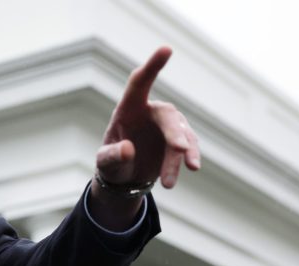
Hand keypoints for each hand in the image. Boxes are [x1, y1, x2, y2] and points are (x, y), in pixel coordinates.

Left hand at [97, 46, 199, 189]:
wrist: (125, 178)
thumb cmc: (111, 164)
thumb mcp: (105, 163)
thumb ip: (112, 156)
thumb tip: (128, 150)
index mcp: (128, 109)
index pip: (139, 83)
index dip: (152, 67)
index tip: (167, 49)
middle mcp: (150, 112)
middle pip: (167, 116)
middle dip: (175, 133)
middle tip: (179, 149)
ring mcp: (167, 126)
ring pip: (180, 136)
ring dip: (179, 157)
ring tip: (168, 182)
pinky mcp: (179, 141)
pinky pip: (189, 146)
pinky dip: (191, 156)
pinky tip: (193, 167)